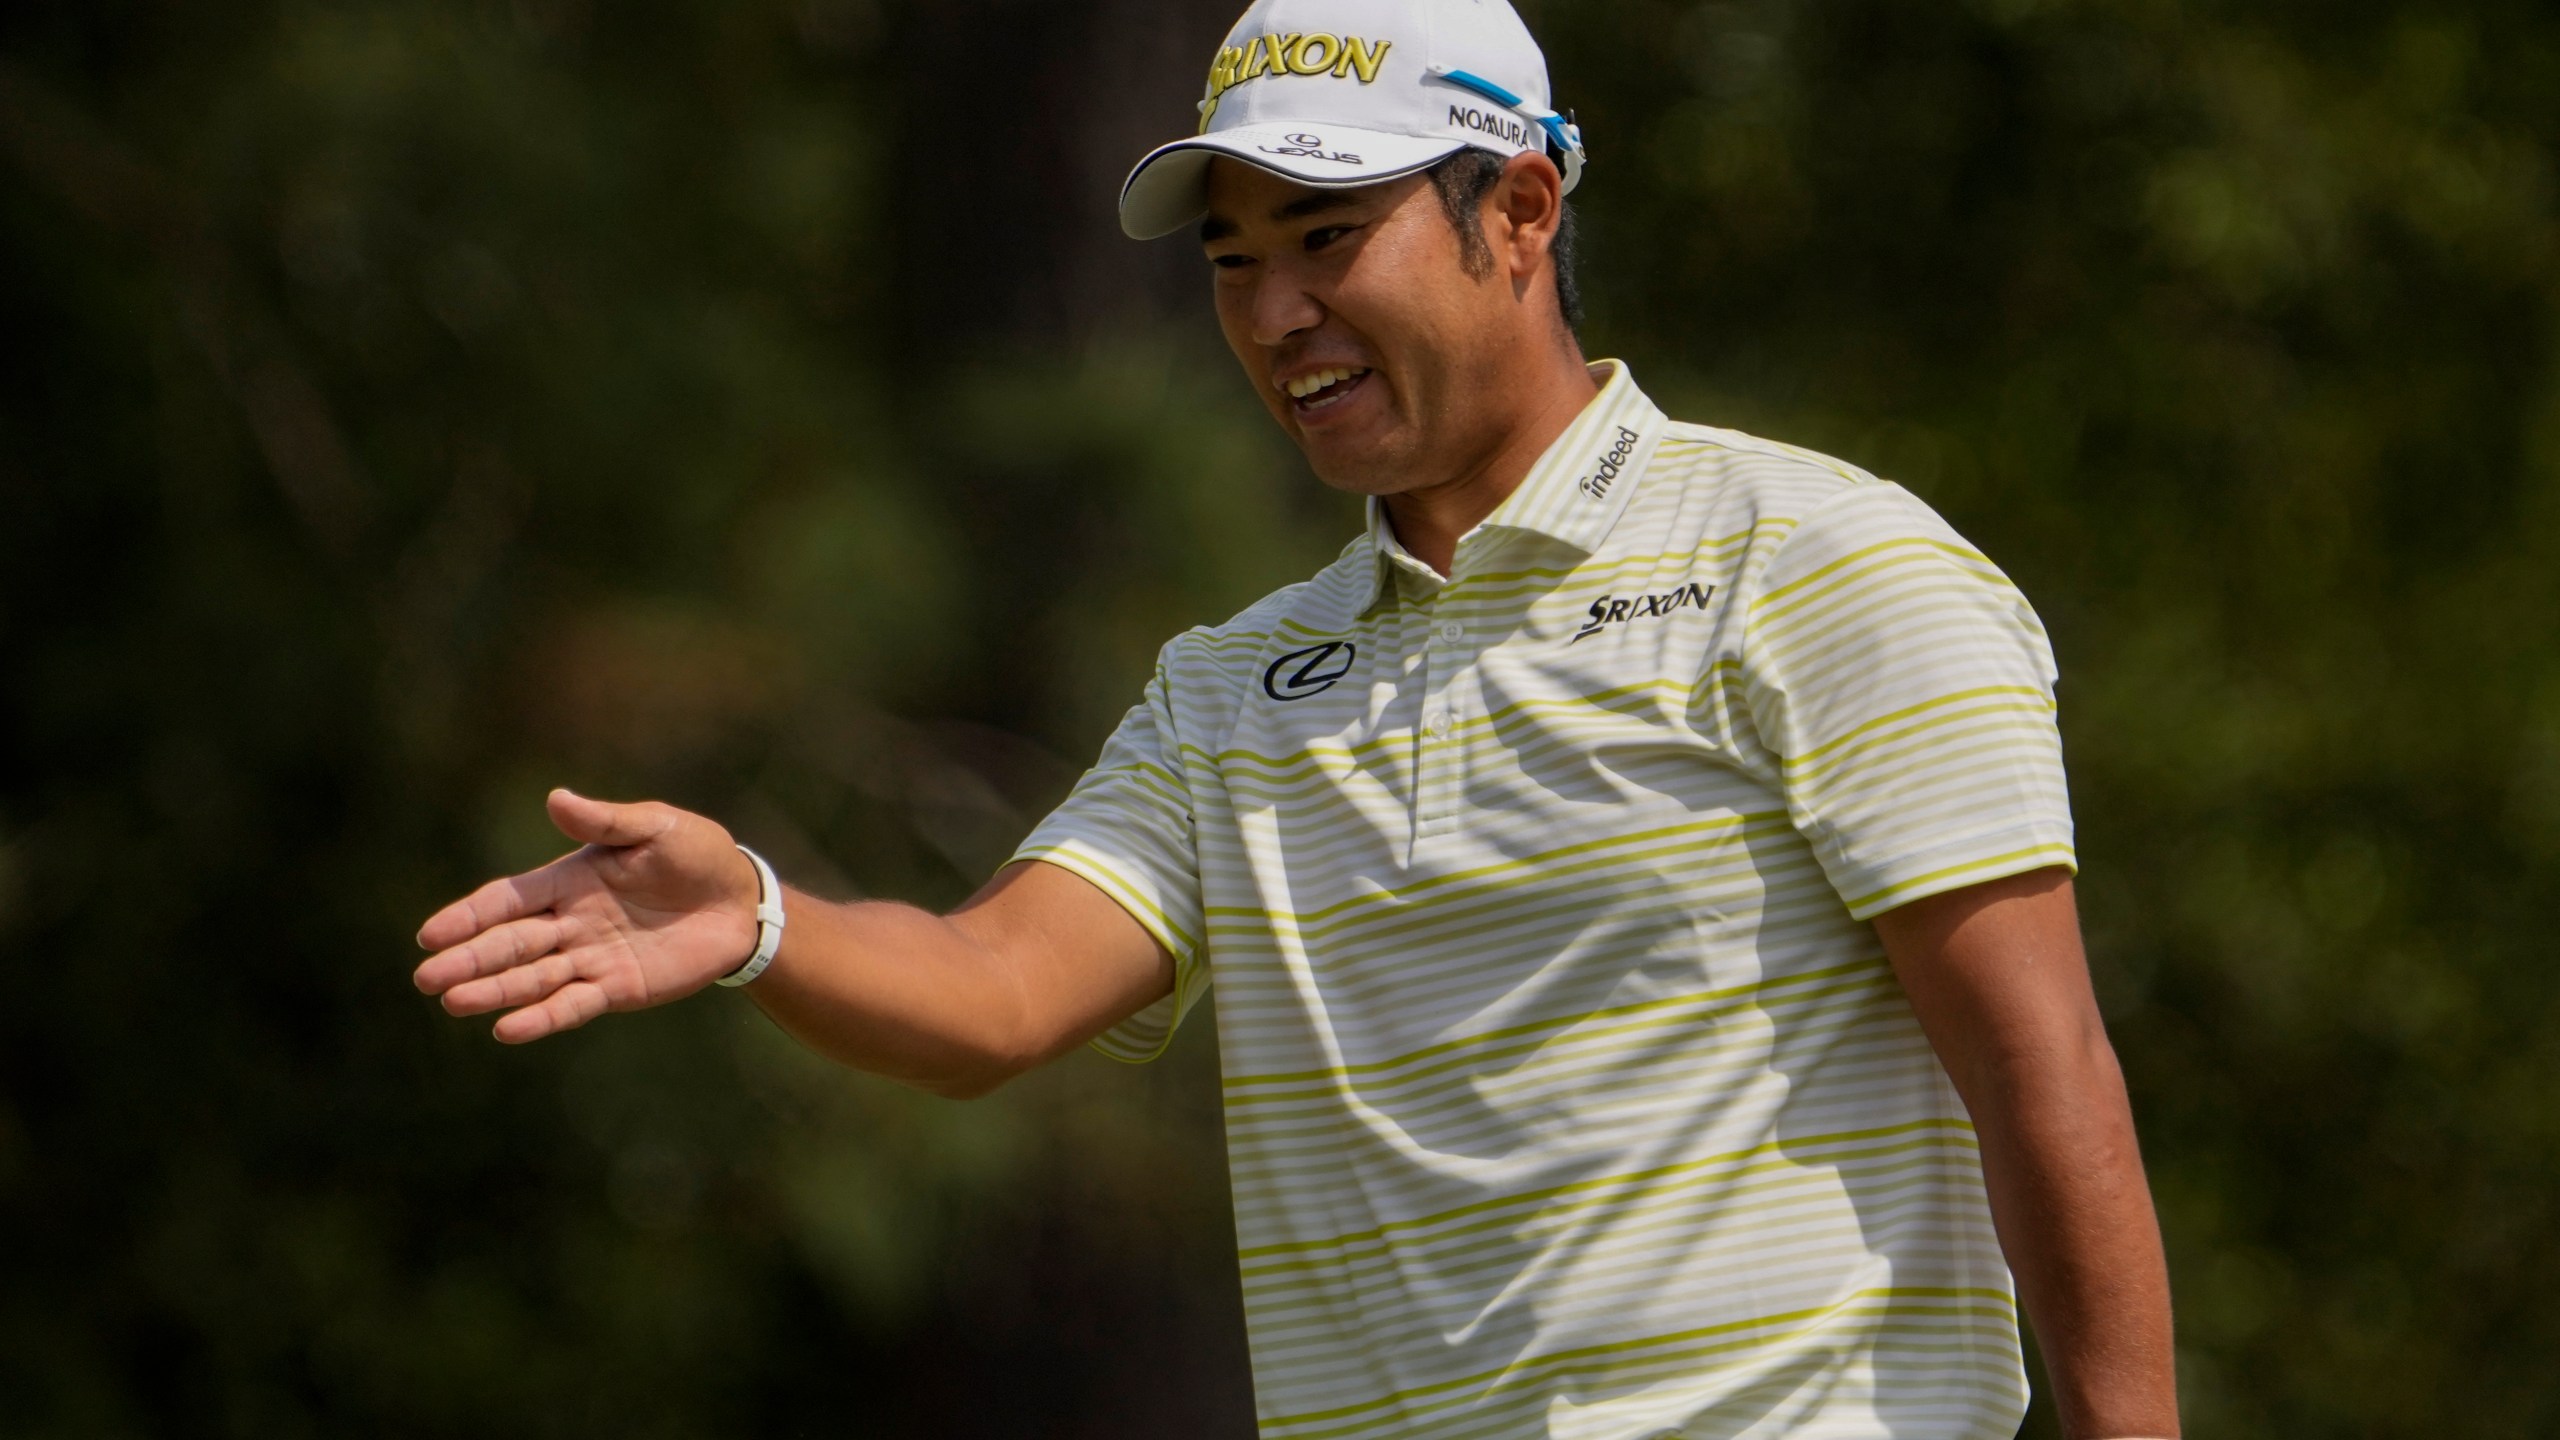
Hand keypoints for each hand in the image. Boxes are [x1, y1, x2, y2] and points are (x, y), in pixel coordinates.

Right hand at [413, 789, 762, 1042]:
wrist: (742, 901)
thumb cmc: (697, 854)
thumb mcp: (655, 827)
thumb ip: (606, 821)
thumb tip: (555, 798)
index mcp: (571, 879)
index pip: (508, 900)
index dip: (469, 916)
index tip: (429, 935)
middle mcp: (571, 921)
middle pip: (510, 943)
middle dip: (469, 960)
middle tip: (427, 978)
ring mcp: (591, 957)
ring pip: (533, 978)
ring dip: (495, 991)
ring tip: (454, 1003)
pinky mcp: (617, 987)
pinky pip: (572, 1005)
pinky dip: (541, 1017)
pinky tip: (507, 1029)